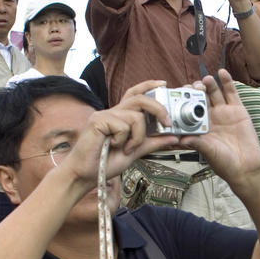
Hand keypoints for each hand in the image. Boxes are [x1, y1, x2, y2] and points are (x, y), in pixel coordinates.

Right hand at [59, 80, 178, 191]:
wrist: (85, 175)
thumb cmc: (105, 163)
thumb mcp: (136, 151)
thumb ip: (153, 142)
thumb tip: (174, 137)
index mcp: (121, 116)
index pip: (135, 94)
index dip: (149, 86)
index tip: (163, 84)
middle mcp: (113, 112)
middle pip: (140, 98)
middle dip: (159, 109)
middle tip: (168, 123)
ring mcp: (105, 114)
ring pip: (136, 116)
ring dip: (138, 136)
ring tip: (127, 148)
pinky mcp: (98, 120)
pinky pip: (123, 125)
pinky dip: (123, 139)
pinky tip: (112, 146)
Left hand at [179, 70, 259, 191]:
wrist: (246, 167)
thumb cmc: (224, 163)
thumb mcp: (208, 152)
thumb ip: (197, 143)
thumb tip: (181, 139)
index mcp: (200, 126)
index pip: (188, 109)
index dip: (183, 101)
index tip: (178, 95)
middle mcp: (211, 117)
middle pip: (201, 98)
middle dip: (195, 91)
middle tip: (191, 87)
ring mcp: (224, 112)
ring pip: (214, 93)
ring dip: (209, 84)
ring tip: (204, 81)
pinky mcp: (238, 110)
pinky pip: (231, 93)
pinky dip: (227, 82)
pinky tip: (222, 73)